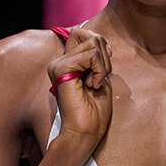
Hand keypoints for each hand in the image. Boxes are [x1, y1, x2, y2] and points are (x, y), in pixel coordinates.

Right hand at [47, 25, 112, 153]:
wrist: (84, 134)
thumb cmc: (94, 114)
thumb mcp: (99, 79)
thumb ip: (97, 60)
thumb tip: (100, 41)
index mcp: (68, 63)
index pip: (80, 32)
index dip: (98, 41)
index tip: (106, 61)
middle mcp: (60, 61)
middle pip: (89, 35)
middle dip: (104, 55)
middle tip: (100, 79)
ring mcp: (58, 64)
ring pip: (92, 43)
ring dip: (103, 65)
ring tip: (95, 84)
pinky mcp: (61, 69)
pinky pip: (91, 56)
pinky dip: (99, 71)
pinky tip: (92, 86)